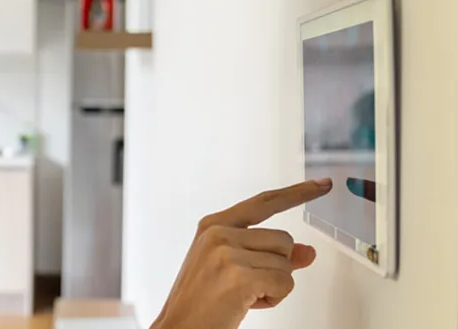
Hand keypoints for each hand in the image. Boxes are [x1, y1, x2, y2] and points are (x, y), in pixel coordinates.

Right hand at [150, 179, 332, 328]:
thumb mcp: (232, 270)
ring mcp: (227, 252)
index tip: (321, 185)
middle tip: (245, 285)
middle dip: (276, 266)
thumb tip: (307, 252)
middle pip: (283, 239)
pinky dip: (274, 298)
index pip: (263, 203)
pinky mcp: (238, 275)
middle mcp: (219, 233)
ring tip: (242, 295)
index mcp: (213, 225)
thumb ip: (269, 255)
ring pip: (286, 263)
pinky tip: (247, 303)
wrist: (178, 327)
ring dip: (274, 285)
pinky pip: (285, 283)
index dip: (296, 193)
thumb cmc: (200, 302)